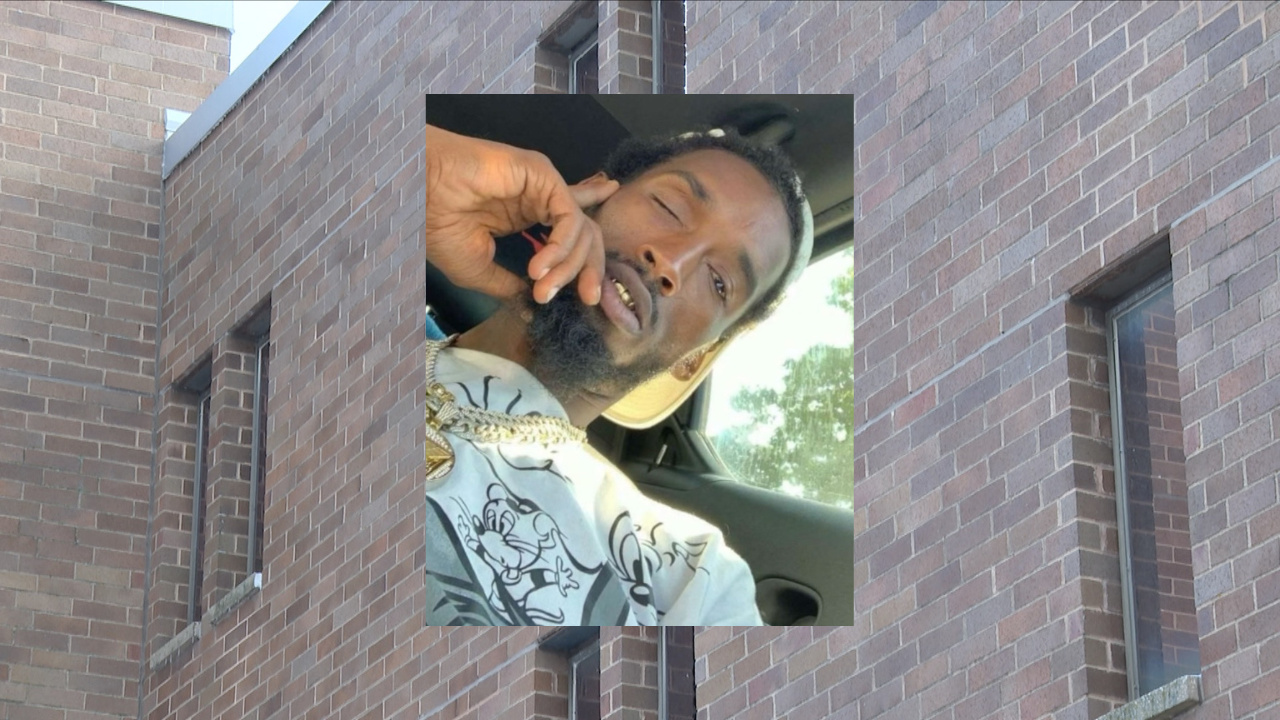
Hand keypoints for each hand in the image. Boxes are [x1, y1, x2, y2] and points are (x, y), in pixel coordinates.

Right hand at [424, 124, 619, 303]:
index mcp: (528, 218)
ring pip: (581, 227)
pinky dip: (560, 246)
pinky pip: (569, 215)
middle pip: (586, 235)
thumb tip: (532, 310)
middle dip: (591, 269)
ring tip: (542, 289)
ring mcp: (543, 186)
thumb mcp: (478, 269)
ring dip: (568, 265)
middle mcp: (541, 200)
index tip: (585, 300)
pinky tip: (539, 266)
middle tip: (589, 299)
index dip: (583, 269)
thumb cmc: (439, 226)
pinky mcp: (542, 174)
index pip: (572, 241)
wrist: (420, 196)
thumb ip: (511, 287)